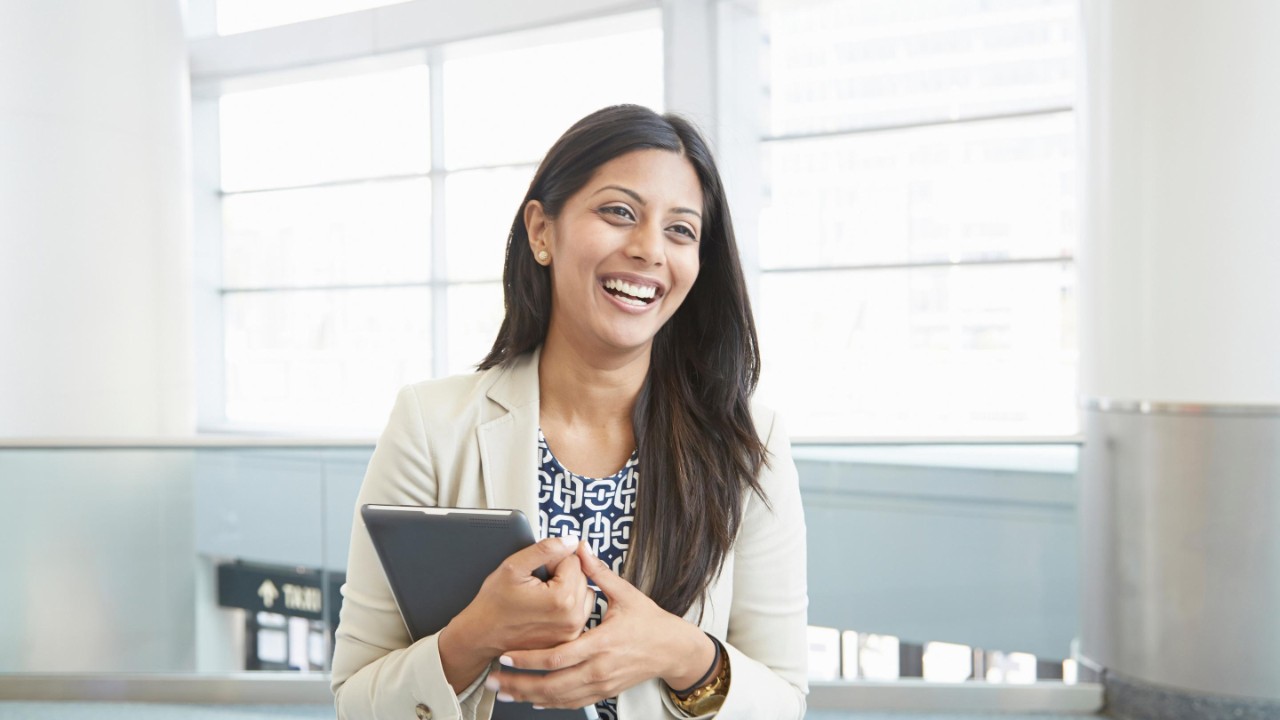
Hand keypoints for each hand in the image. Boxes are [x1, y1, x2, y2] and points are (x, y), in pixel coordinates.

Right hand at [438, 535, 594, 692]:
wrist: (482, 635)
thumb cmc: (494, 603)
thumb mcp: (514, 566)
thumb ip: (546, 549)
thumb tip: (572, 540)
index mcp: (561, 598)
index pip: (573, 560)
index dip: (553, 560)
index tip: (536, 572)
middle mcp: (572, 618)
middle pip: (582, 576)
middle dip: (562, 573)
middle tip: (537, 583)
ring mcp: (572, 632)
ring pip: (584, 592)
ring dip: (568, 588)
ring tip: (543, 595)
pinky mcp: (569, 639)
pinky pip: (581, 610)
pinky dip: (569, 604)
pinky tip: (548, 607)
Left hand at [485, 543, 717, 708]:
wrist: (672, 650)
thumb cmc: (650, 622)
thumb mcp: (625, 594)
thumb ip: (598, 572)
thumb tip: (580, 547)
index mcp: (602, 643)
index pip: (558, 657)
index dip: (530, 659)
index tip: (507, 655)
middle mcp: (599, 668)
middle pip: (552, 684)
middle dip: (519, 684)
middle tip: (494, 680)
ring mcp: (601, 684)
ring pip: (559, 697)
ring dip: (528, 696)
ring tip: (503, 693)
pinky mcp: (603, 692)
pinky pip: (571, 703)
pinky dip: (549, 703)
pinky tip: (531, 700)